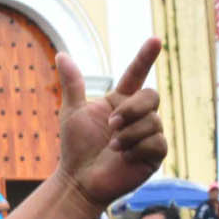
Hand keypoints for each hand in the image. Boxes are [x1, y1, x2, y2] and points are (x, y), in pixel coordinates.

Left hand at [54, 39, 166, 208]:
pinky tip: (124, 157)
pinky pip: (156, 142)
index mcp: (120, 101)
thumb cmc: (76, 147)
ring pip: (153, 121)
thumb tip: (61, 54)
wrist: (79, 179)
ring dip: (129, 133)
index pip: (137, 74)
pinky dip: (137, 148)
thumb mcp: (72, 112)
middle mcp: (138, 115)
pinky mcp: (154, 154)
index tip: (156, 40)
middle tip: (111, 124)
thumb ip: (73, 84)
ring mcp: (148, 134)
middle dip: (132, 109)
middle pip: (152, 96)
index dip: (145, 58)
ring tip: (113, 147)